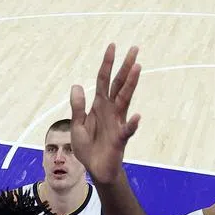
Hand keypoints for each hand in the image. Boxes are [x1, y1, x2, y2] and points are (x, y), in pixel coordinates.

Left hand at [70, 44, 140, 184]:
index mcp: (99, 105)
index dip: (107, 63)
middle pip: (119, 84)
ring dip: (131, 84)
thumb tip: (76, 85)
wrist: (96, 168)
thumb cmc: (88, 146)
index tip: (112, 46)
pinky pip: (127, 129)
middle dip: (126, 66)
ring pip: (125, 99)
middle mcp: (111, 110)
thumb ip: (78, 107)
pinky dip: (132, 124)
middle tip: (135, 49)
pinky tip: (136, 116)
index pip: (104, 80)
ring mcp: (118, 122)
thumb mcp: (77, 125)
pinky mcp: (120, 138)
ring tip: (137, 68)